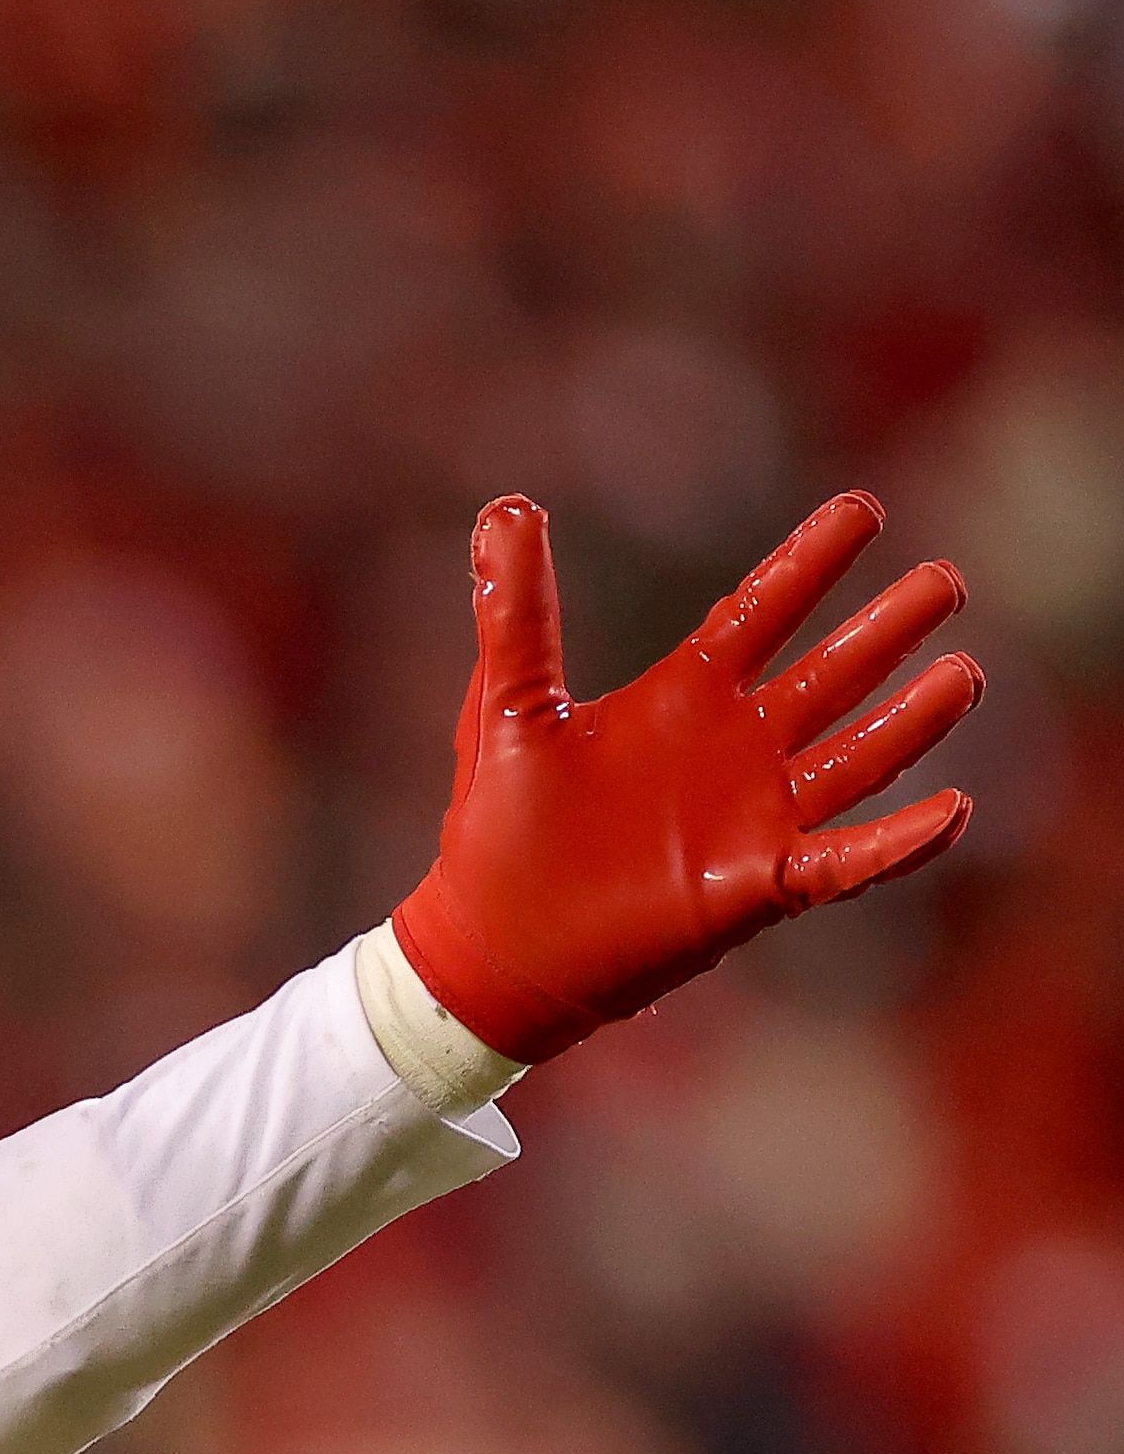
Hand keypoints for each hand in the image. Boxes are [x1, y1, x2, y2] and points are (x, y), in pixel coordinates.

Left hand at [389, 493, 981, 1063]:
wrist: (489, 947)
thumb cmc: (498, 830)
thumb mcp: (509, 708)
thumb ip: (515, 612)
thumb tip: (503, 506)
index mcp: (682, 699)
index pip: (762, 611)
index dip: (812, 561)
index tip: (865, 508)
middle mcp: (734, 750)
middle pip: (833, 675)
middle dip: (889, 628)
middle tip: (946, 580)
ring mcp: (754, 819)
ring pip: (857, 758)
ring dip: (911, 721)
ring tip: (964, 675)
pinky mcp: (757, 888)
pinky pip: (845, 862)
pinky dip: (898, 843)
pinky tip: (953, 811)